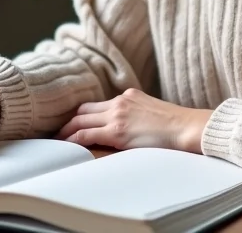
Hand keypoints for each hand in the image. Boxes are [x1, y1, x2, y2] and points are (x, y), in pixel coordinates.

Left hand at [55, 88, 212, 152]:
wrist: (185, 127)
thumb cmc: (175, 125)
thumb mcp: (153, 113)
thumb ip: (137, 115)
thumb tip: (130, 129)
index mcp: (129, 96)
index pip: (98, 104)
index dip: (82, 113)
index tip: (73, 122)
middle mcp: (120, 101)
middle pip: (84, 109)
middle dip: (69, 121)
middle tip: (57, 132)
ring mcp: (117, 114)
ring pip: (81, 120)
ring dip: (66, 131)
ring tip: (56, 141)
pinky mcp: (117, 130)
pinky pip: (86, 134)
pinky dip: (73, 139)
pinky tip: (66, 147)